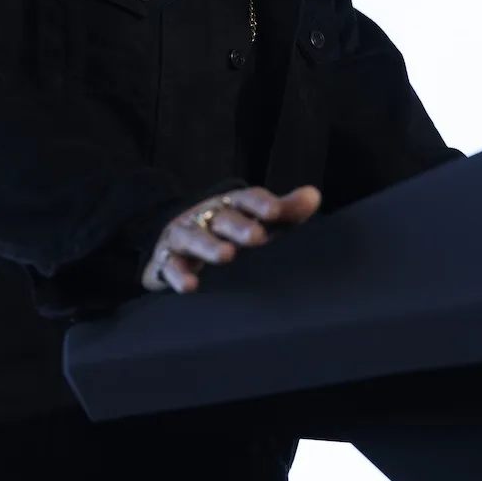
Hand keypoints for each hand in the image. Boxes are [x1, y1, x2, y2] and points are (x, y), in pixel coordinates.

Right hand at [140, 185, 321, 293]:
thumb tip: (314, 196)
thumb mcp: (257, 220)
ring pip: (194, 238)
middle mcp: (208, 217)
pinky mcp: (167, 260)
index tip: (276, 211)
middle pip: (223, 218)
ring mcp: (185, 237)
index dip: (261, 203)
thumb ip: (286, 211)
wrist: (176, 240)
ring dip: (209, 246)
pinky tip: (190, 285)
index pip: (247, 199)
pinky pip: (170, 266)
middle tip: (257, 236)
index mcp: (232, 206)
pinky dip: (178, 275)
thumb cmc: (229, 231)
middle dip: (239, 226)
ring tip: (226, 255)